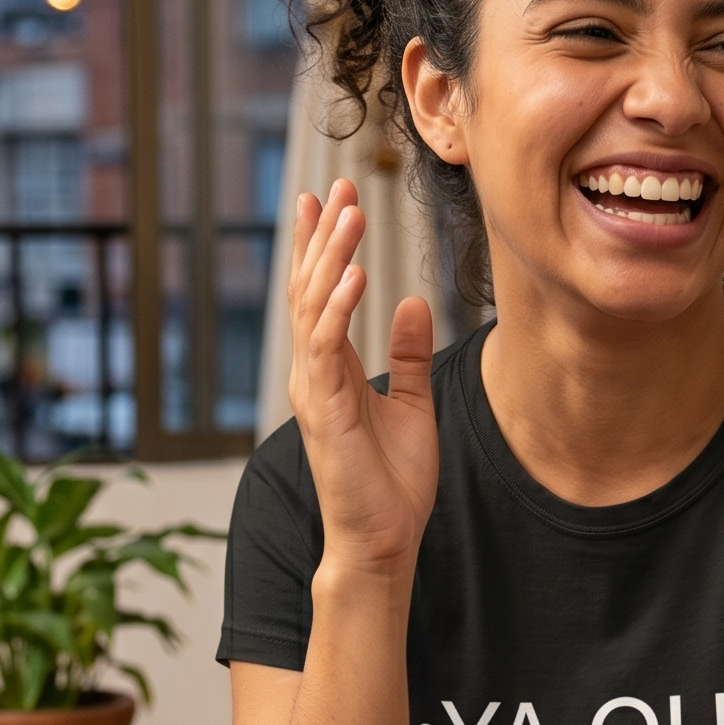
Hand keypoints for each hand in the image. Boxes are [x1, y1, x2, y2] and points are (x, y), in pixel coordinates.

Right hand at [287, 179, 437, 574]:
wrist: (382, 539)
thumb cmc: (392, 482)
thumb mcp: (411, 404)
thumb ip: (407, 355)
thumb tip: (413, 304)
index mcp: (329, 369)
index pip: (321, 294)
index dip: (324, 245)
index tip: (331, 199)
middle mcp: (312, 373)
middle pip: (310, 288)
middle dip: (323, 235)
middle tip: (337, 185)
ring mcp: (312, 390)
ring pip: (313, 307)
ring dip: (330, 256)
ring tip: (348, 212)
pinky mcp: (323, 410)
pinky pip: (326, 346)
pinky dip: (338, 307)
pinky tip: (355, 274)